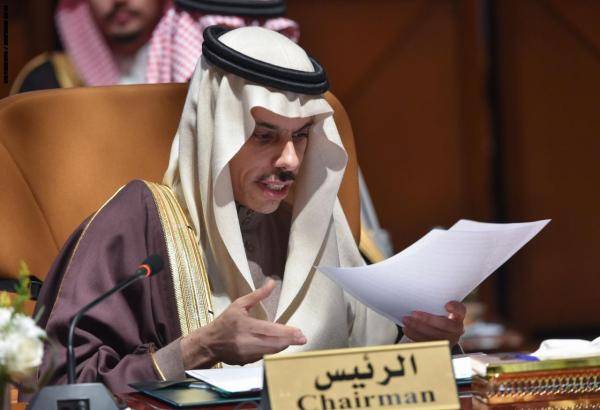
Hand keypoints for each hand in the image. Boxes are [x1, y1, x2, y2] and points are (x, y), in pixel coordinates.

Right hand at [181, 279, 306, 367]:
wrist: (209, 343)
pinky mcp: (246, 361)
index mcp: (245, 325)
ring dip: (283, 346)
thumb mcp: (239, 304)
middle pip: (273, 343)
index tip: (298, 331)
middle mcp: (247, 341)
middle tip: (302, 338)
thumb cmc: (225, 322)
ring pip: (270, 351)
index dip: (285, 332)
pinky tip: (281, 346)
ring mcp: (247, 354)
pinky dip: (273, 351)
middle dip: (289, 340)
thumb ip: (258, 295)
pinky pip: (263, 356)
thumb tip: (272, 282)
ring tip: (295, 341)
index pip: (269, 330)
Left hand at [401, 301, 465, 346]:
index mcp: (458, 315)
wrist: (442, 332)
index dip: (455, 308)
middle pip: (444, 324)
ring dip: (417, 327)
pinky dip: (414, 335)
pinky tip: (407, 328)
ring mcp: (448, 339)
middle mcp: (456, 328)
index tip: (447, 305)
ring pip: (434, 335)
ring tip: (406, 320)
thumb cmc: (438, 314)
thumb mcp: (439, 308)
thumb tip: (417, 294)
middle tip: (414, 313)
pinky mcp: (438, 347)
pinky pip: (426, 342)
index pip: (460, 310)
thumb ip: (434, 302)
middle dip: (428, 319)